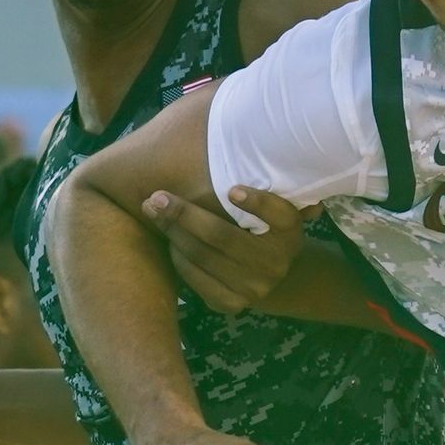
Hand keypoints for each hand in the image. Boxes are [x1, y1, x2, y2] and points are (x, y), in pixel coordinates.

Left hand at [149, 186, 306, 313]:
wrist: (269, 274)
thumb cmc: (260, 226)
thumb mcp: (269, 208)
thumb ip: (258, 188)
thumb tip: (238, 141)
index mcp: (289, 231)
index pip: (279, 215)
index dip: (257, 204)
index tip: (232, 190)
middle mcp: (276, 262)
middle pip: (223, 236)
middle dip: (184, 214)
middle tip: (156, 197)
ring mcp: (255, 287)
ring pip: (203, 257)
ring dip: (173, 233)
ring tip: (154, 213)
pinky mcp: (233, 304)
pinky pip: (196, 279)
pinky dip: (178, 258)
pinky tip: (169, 240)